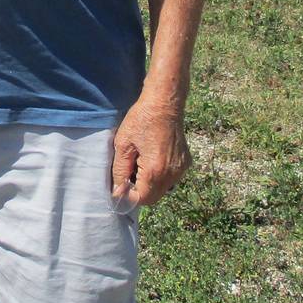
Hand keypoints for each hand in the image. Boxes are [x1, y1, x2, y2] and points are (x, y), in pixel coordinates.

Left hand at [110, 94, 190, 208]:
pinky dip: (160, 175)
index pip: (141, 199)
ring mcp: (181, 169)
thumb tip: (117, 193)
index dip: (128, 196)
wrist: (165, 103)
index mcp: (156, 171)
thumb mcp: (123, 145)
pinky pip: (171, 178)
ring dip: (150, 184)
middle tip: (129, 173)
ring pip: (163, 189)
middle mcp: (172, 174)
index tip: (120, 185)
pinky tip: (153, 158)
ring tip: (140, 164)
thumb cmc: (141, 120)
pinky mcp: (185, 162)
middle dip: (139, 191)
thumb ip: (119, 172)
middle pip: (153, 197)